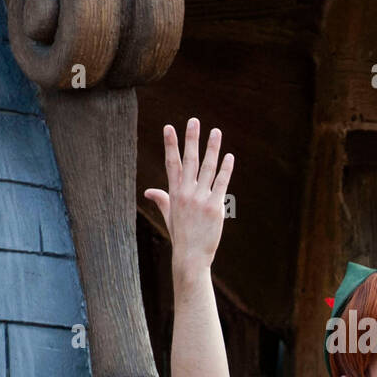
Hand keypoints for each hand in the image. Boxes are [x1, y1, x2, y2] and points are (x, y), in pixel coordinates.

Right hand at [145, 118, 233, 273]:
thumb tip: (148, 192)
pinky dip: (225, 169)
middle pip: (189, 160)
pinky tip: (229, 156)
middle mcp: (186, 193)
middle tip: (194, 120)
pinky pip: (221, 183)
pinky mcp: (215, 206)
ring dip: (212, 148)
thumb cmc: (181, 235)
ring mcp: (201, 199)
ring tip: (216, 132)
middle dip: (191, 139)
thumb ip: (161, 200)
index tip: (169, 127)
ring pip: (208, 168)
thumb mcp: (169, 215)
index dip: (170, 144)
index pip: (171, 163)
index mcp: (174, 193)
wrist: (191, 256)